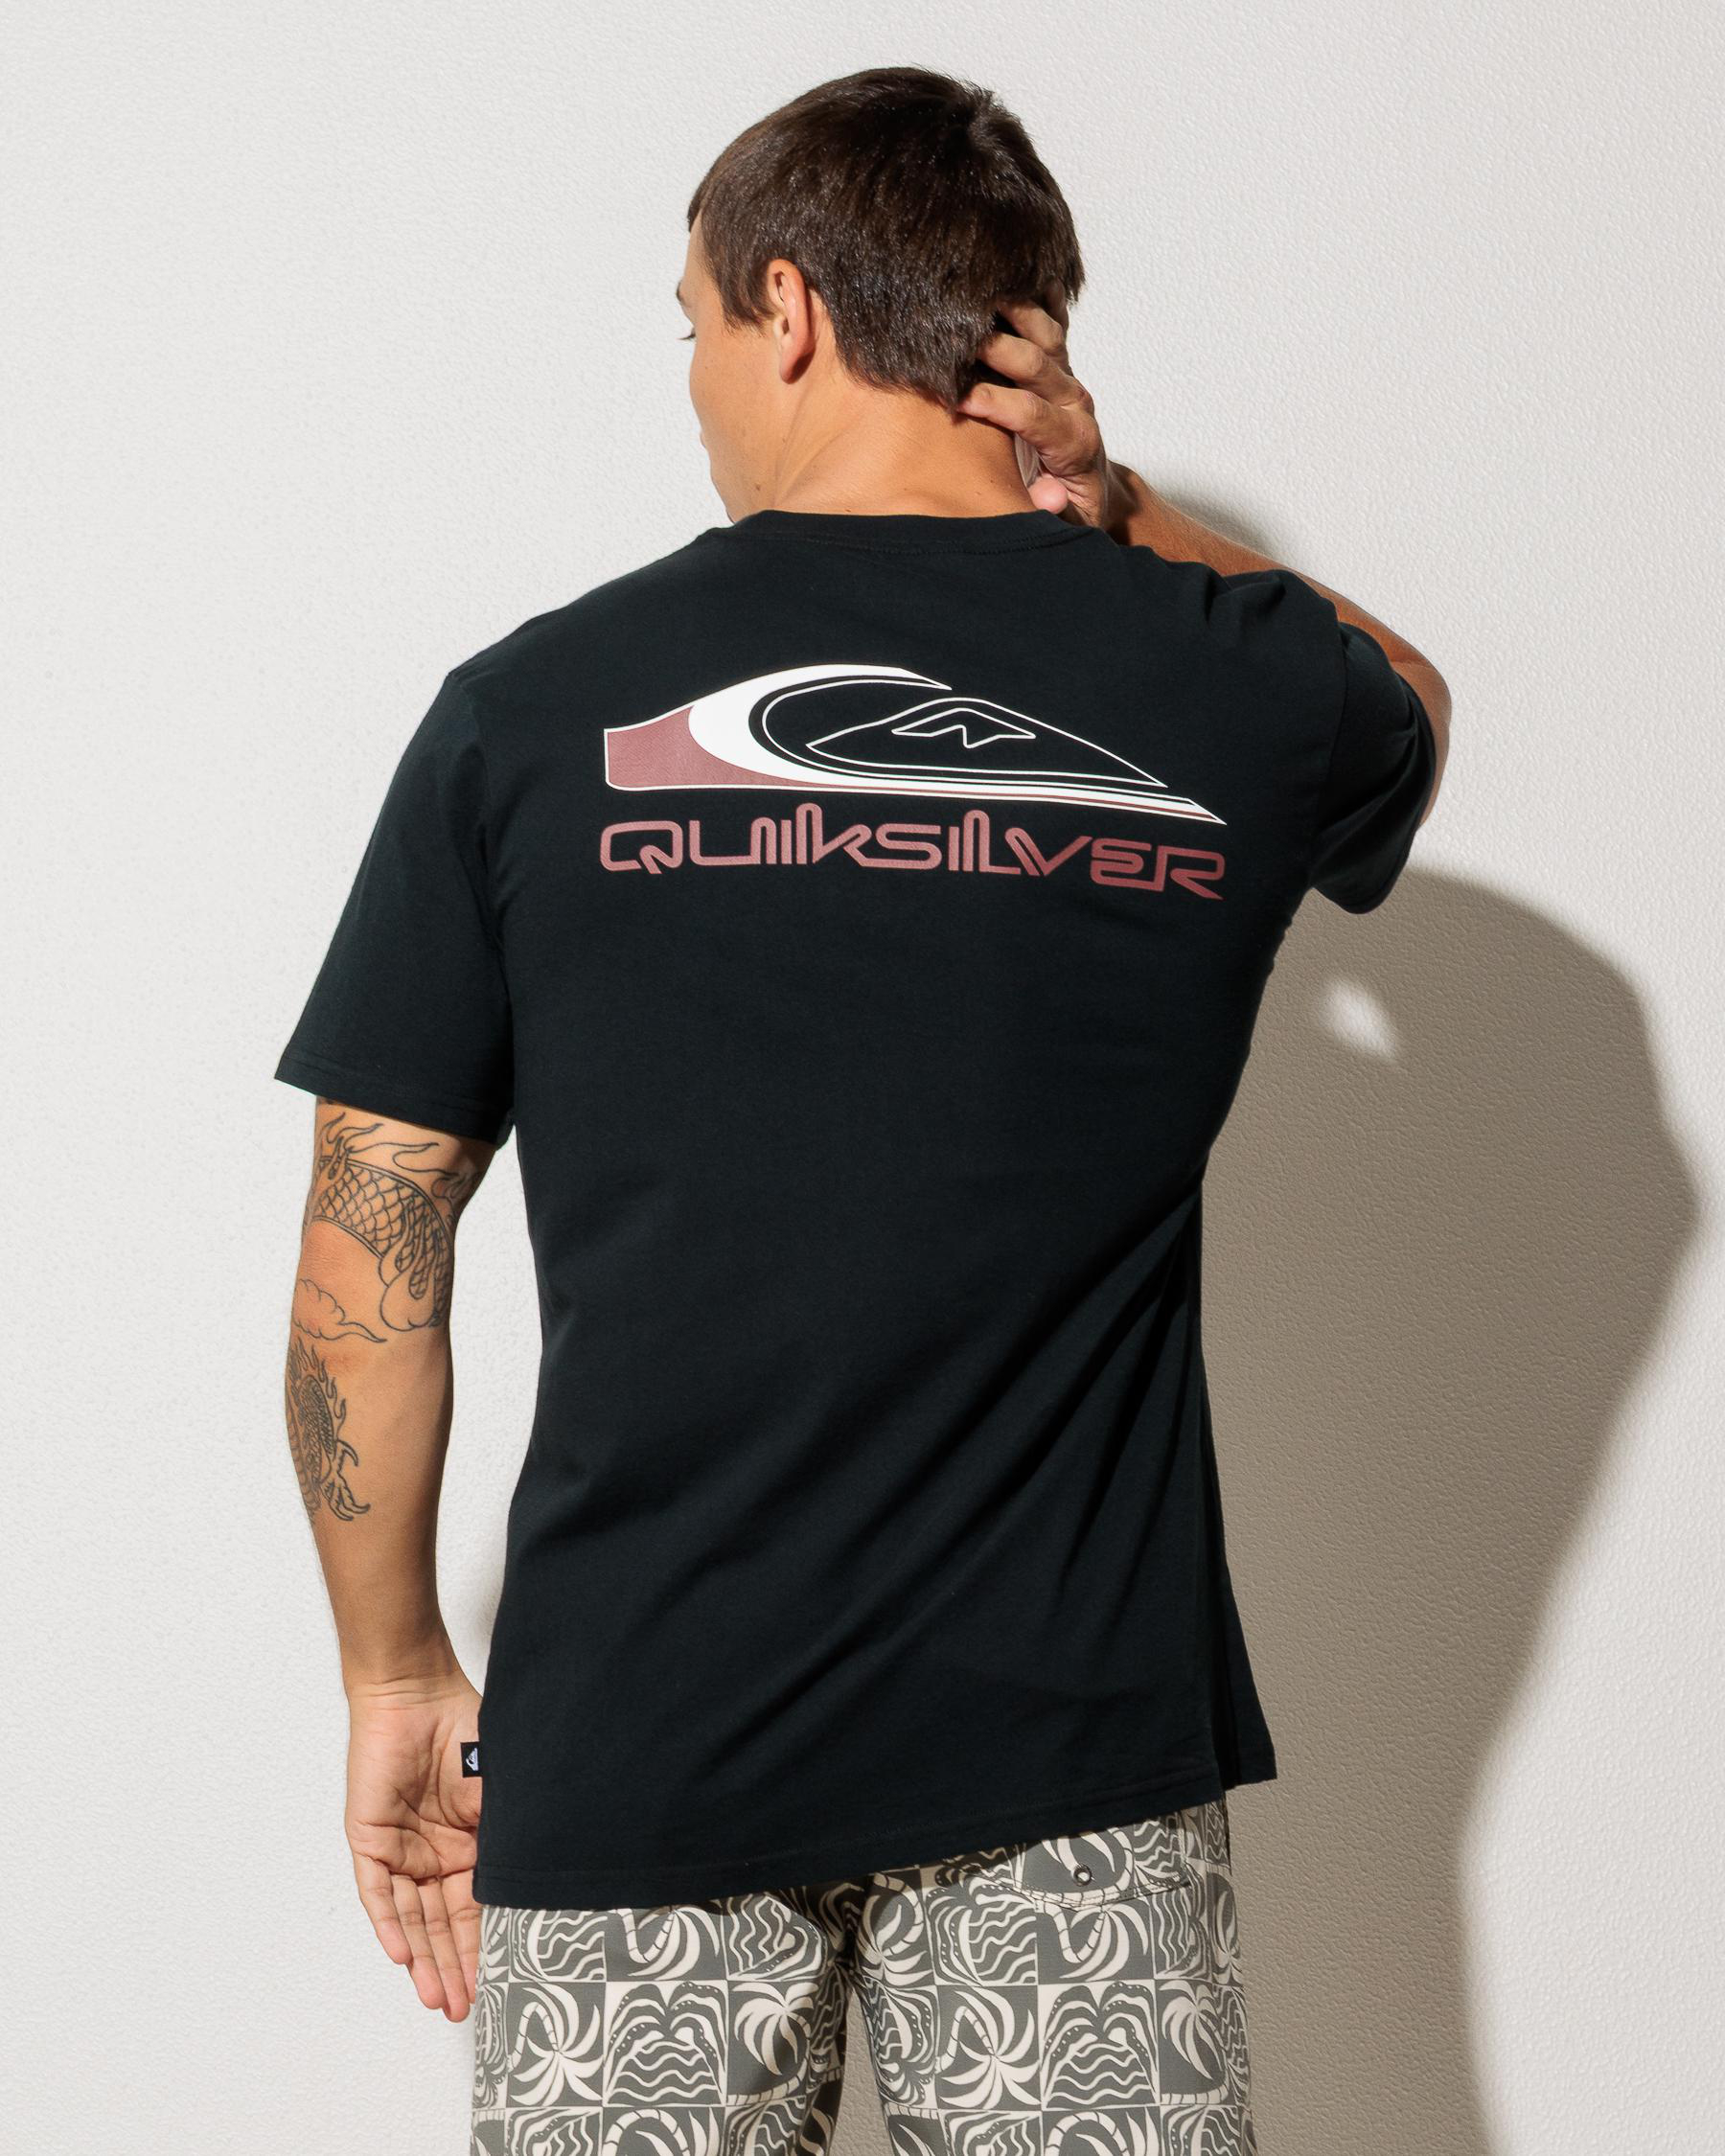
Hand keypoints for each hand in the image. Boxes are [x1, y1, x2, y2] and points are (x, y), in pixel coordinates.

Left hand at [345, 1673, 483, 2020]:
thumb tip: (536, 1882)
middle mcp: (434, 1856)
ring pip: (411, 1919)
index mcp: (469, 1845)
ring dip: (423, 1959)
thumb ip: (507, 1837)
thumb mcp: (500, 1791)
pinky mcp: (369, 1841)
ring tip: (438, 1998)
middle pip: (443, 1925)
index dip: (486, 1947)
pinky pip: (378, 1893)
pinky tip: (404, 1956)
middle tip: (464, 2010)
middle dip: (454, 1968)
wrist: (417, 1693)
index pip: (477, 1909)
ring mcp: (401, 1851)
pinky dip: (390, 1924)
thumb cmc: (465, 1729)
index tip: (500, 1984)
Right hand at [958, 283, 1130, 531]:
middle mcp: (1076, 402)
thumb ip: (1053, 512)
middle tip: (952, 332)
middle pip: (1036, 362)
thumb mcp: (1064, 526)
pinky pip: (1053, 322)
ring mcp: (1071, 379)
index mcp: (1075, 441)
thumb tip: (1051, 493)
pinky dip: (1036, 293)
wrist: (1098, 494)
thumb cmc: (1071, 512)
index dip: (992, 403)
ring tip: (975, 286)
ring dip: (1012, 308)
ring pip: (1046, 332)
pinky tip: (1015, 265)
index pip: (1030, 412)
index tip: (957, 398)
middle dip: (994, 347)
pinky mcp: (1065, 367)